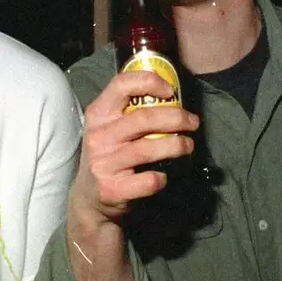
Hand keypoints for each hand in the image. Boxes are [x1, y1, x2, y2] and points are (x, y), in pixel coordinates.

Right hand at [69, 70, 198, 230]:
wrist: (88, 198)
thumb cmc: (108, 155)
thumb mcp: (108, 127)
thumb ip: (129, 110)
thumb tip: (171, 96)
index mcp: (98, 115)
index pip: (121, 85)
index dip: (149, 82)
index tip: (171, 91)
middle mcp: (98, 137)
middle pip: (143, 118)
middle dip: (176, 118)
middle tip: (193, 122)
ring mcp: (103, 164)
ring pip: (148, 149)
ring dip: (176, 145)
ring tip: (187, 146)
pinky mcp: (112, 189)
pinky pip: (147, 180)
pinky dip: (161, 178)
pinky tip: (162, 176)